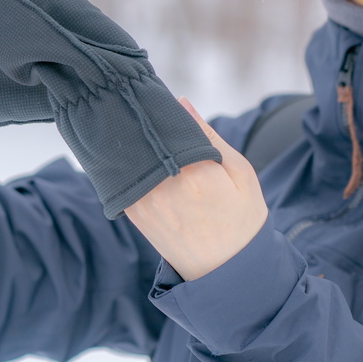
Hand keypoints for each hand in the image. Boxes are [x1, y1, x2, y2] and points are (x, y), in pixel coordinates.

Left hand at [124, 99, 268, 280]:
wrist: (227, 272)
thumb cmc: (241, 219)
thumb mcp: (240, 173)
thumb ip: (208, 135)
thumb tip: (180, 101)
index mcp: (196, 172)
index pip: (165, 123)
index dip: (156, 103)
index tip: (151, 89)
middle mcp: (164, 186)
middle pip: (142, 138)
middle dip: (138, 119)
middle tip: (134, 97)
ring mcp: (145, 202)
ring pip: (128, 157)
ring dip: (128, 139)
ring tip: (129, 120)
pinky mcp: (134, 214)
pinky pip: (121, 178)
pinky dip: (123, 162)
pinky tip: (128, 151)